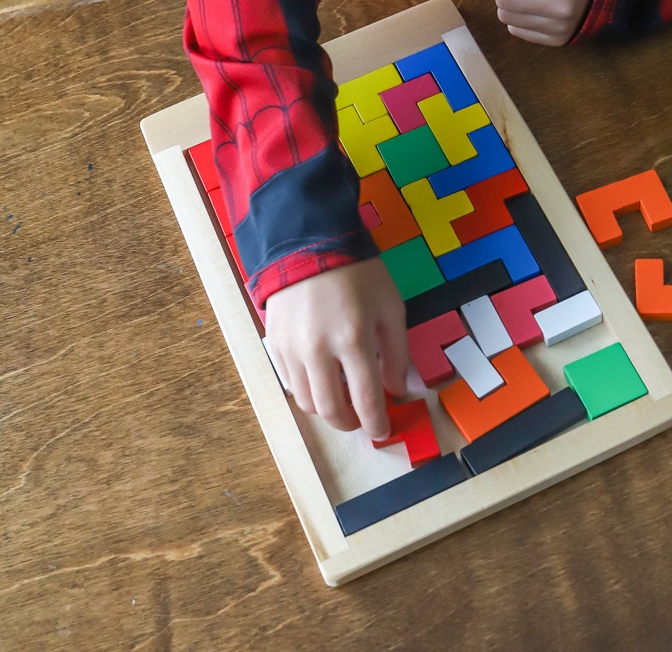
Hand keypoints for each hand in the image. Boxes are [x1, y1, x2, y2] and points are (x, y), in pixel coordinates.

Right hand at [264, 259, 408, 438]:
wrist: (310, 241)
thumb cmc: (357, 272)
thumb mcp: (390, 305)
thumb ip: (397, 352)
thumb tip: (396, 389)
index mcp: (353, 340)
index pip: (365, 401)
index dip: (376, 424)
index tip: (383, 431)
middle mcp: (318, 350)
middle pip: (331, 411)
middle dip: (350, 424)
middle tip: (361, 419)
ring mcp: (292, 348)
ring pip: (307, 402)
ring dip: (327, 409)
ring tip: (341, 399)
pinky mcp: (274, 343)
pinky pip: (290, 382)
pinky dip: (307, 389)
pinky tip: (321, 377)